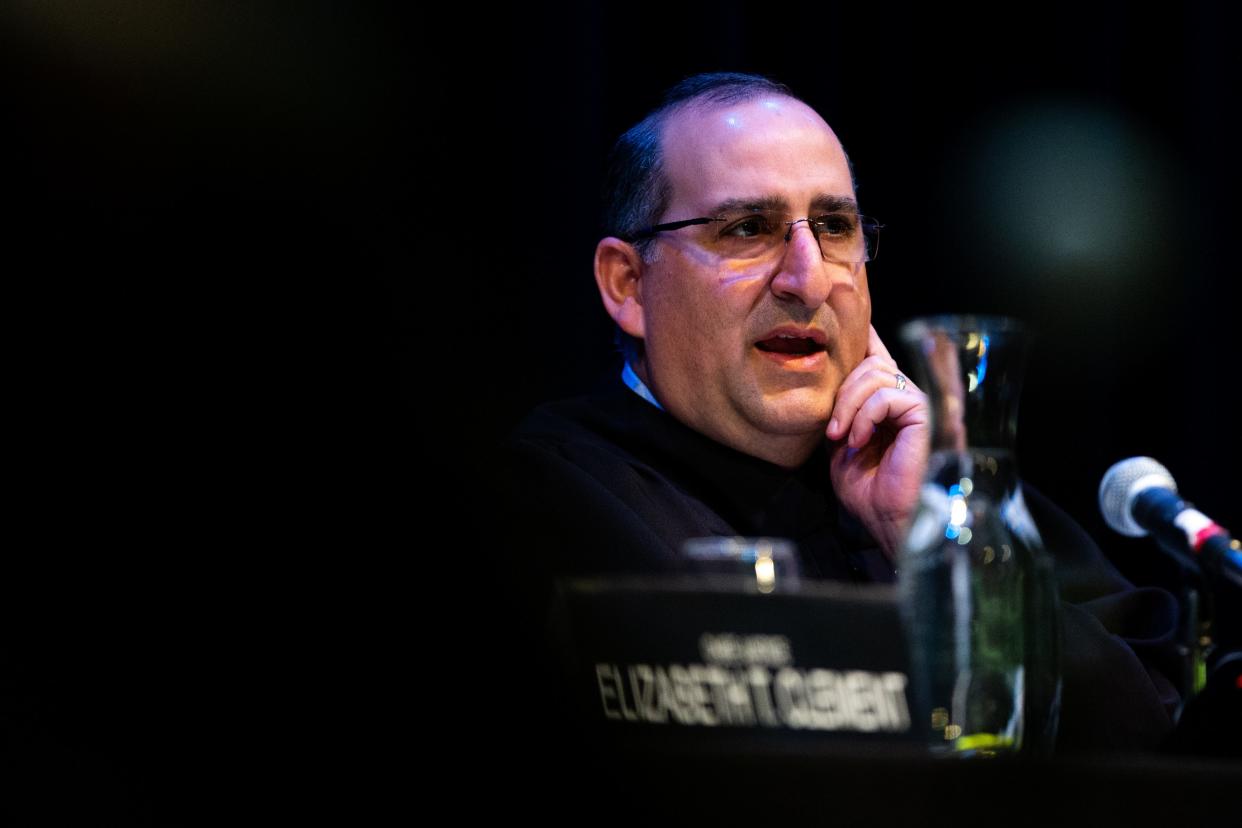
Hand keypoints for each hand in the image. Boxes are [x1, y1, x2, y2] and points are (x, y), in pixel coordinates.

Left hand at [827, 325, 929, 559]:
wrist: (890, 522)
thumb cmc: (870, 492)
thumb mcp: (844, 444)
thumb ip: (842, 412)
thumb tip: (828, 379)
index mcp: (894, 405)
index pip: (881, 358)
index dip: (865, 340)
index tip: (847, 326)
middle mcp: (912, 399)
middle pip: (873, 362)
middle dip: (843, 390)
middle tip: (832, 429)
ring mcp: (923, 405)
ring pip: (877, 375)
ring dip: (849, 405)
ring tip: (841, 437)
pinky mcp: (928, 414)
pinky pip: (888, 395)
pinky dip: (864, 415)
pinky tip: (858, 440)